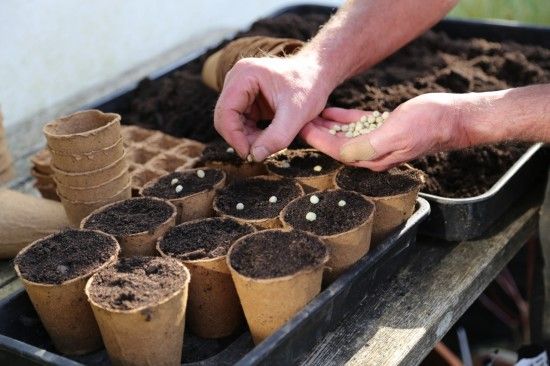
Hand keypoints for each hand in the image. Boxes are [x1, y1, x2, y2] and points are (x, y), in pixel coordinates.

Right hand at [214, 54, 331, 160]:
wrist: (318, 74)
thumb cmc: (310, 86)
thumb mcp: (297, 114)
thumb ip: (277, 136)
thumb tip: (255, 156)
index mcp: (244, 75)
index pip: (225, 111)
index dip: (233, 136)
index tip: (249, 154)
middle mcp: (237, 79)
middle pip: (225, 117)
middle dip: (240, 138)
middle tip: (258, 153)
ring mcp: (240, 89)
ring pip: (232, 122)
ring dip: (247, 138)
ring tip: (269, 143)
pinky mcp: (247, 99)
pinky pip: (241, 122)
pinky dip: (251, 134)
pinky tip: (268, 137)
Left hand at [300, 93, 467, 170]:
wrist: (454, 118)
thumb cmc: (429, 125)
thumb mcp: (397, 133)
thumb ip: (369, 146)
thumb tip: (343, 154)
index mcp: (373, 158)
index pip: (338, 151)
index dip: (318, 141)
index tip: (301, 129)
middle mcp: (373, 154)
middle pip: (337, 145)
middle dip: (317, 135)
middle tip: (298, 120)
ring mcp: (378, 141)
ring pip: (344, 135)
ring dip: (326, 126)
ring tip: (309, 114)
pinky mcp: (384, 129)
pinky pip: (357, 126)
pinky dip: (342, 119)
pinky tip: (330, 111)